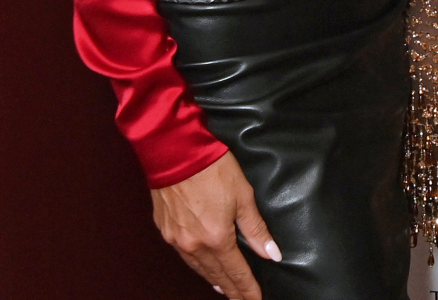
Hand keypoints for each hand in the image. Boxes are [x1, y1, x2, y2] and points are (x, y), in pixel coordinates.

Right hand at [151, 152, 280, 299]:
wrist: (176, 152)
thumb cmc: (212, 168)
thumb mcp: (243, 196)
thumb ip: (256, 229)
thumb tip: (271, 254)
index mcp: (216, 238)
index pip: (236, 272)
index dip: (247, 289)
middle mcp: (193, 245)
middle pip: (216, 275)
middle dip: (231, 289)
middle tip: (243, 299)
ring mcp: (176, 239)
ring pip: (198, 268)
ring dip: (214, 280)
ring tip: (226, 290)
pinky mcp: (165, 230)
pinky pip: (183, 256)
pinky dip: (196, 266)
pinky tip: (203, 268)